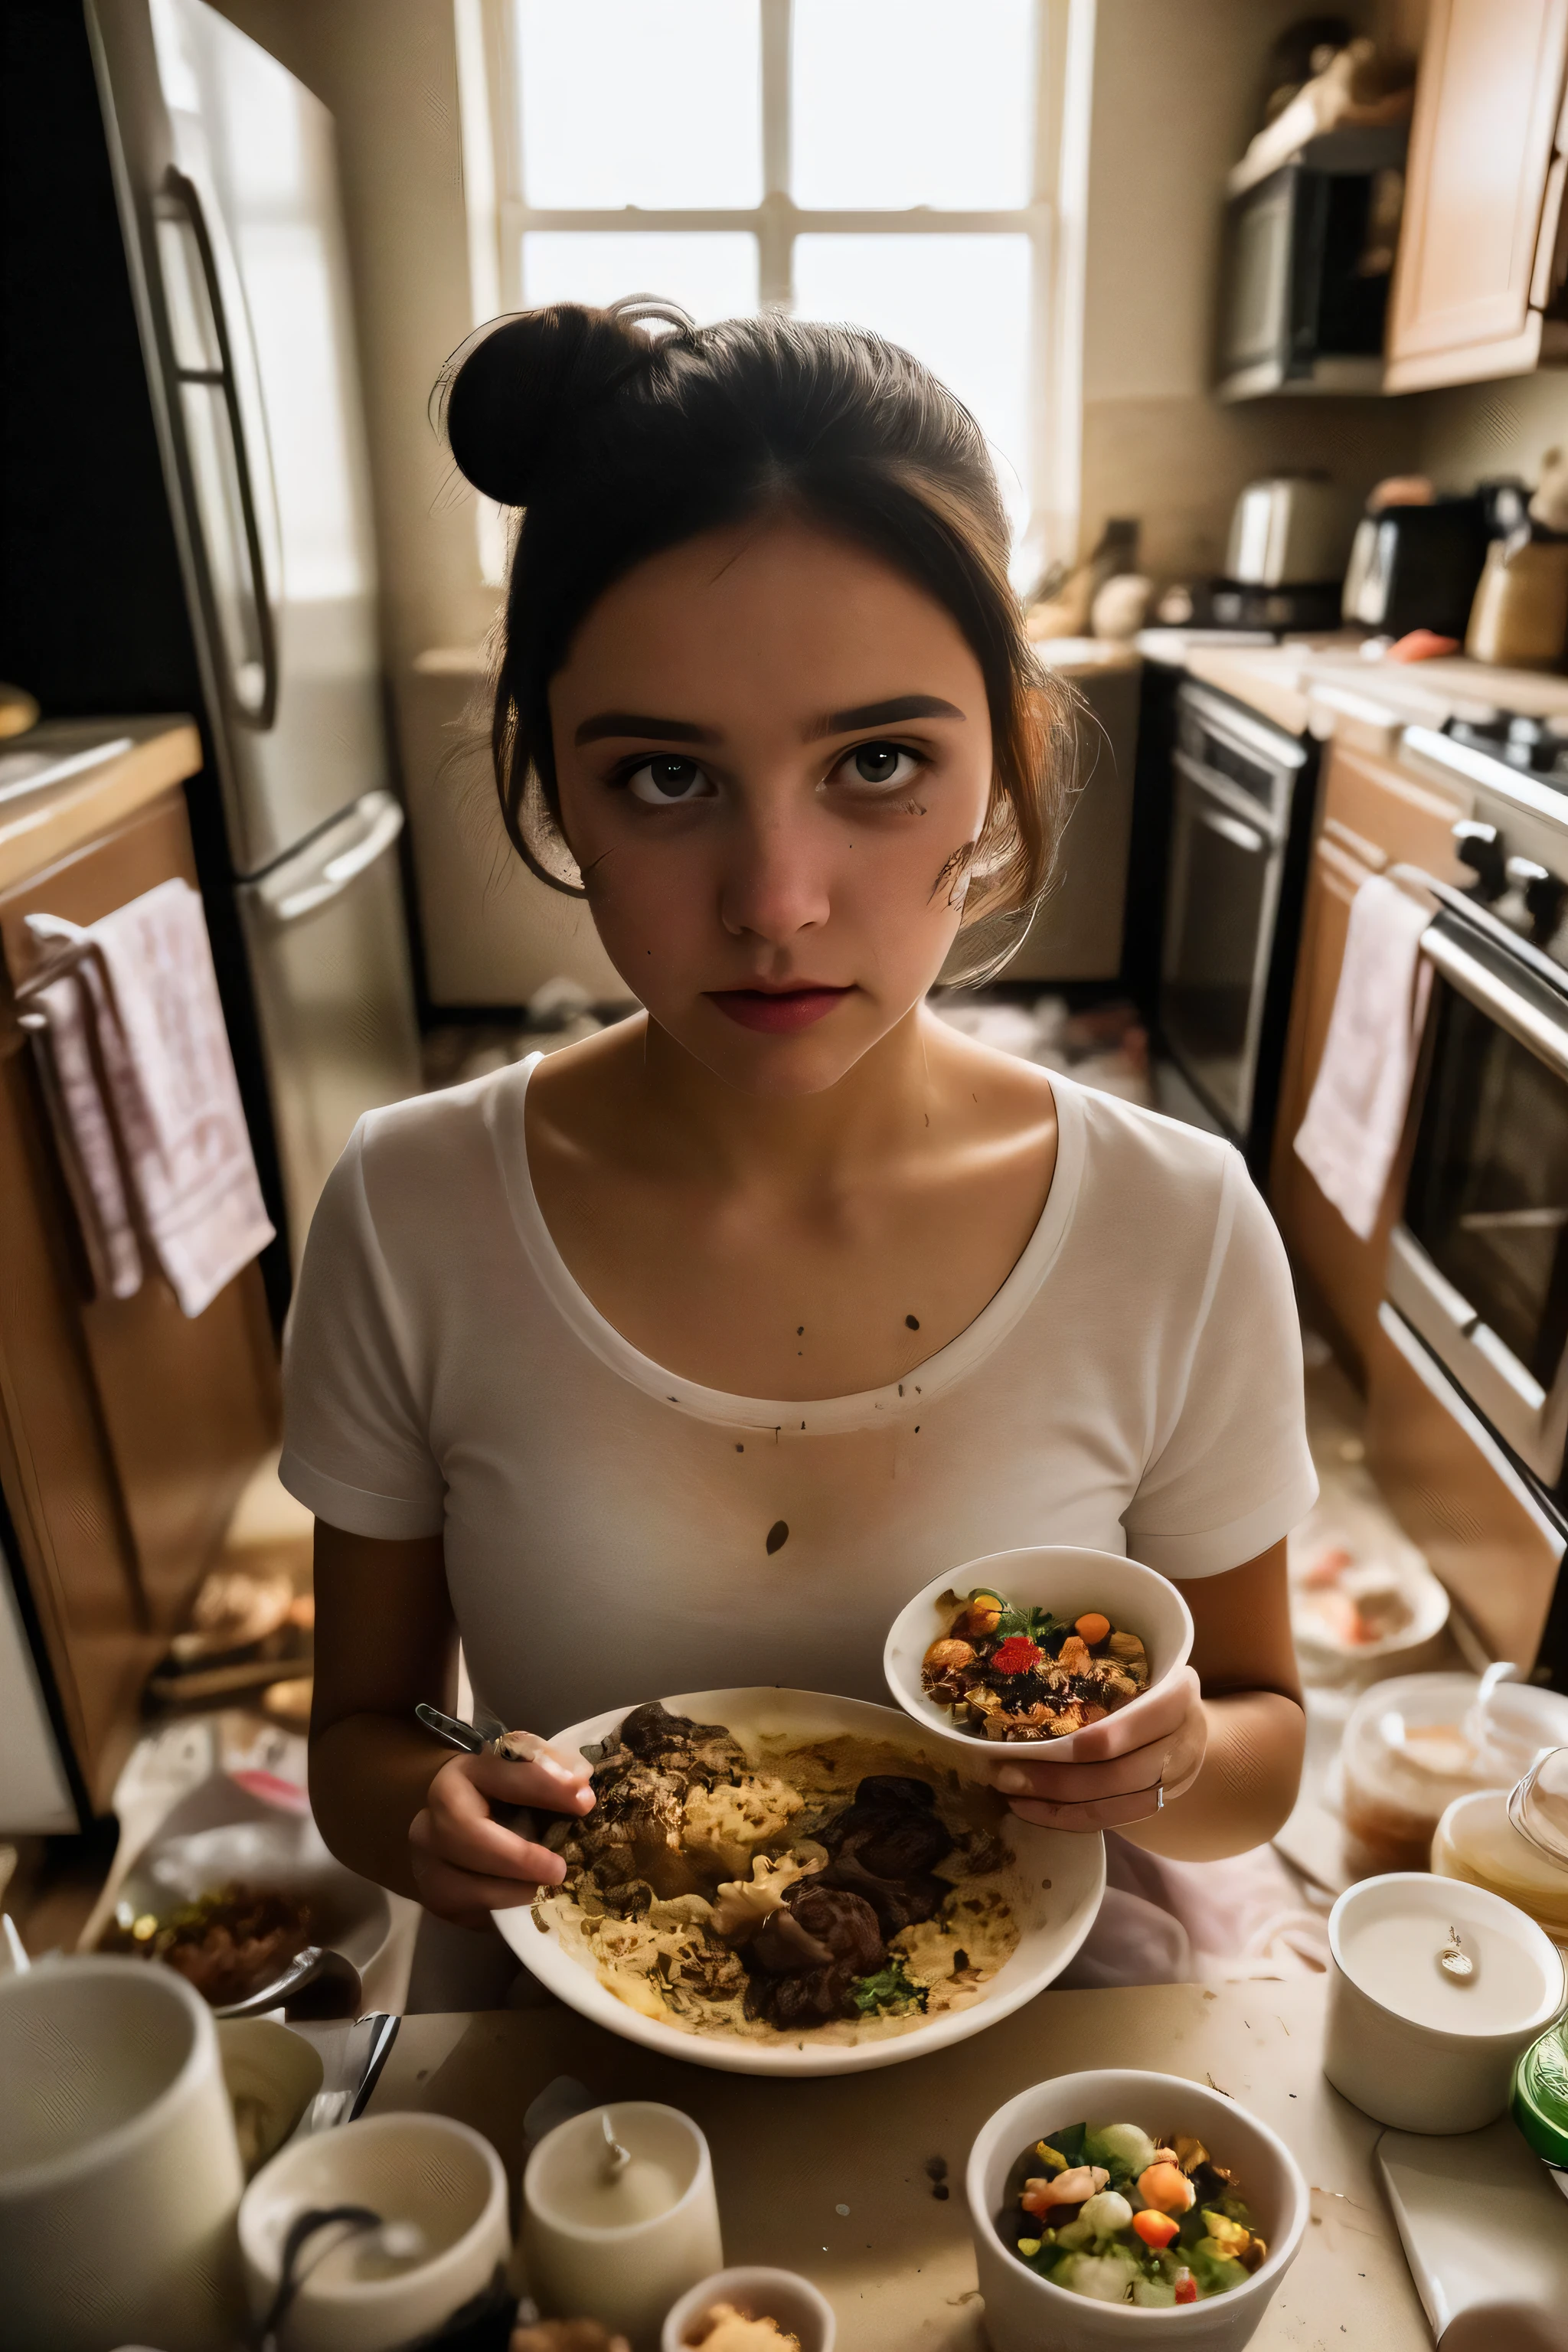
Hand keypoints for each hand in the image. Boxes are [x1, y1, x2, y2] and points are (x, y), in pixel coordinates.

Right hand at [409, 1732, 594, 1927]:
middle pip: (466, 1835)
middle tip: (558, 1870)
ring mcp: (428, 1859)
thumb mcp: (527, 1770)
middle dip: (517, 1856)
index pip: (502, 1776)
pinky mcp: (435, 1895)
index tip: (585, 1802)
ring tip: (544, 1890)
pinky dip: (500, 1910)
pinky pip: (465, 1910)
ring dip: (509, 1891)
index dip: (545, 1788)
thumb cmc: (505, 1794)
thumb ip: (553, 1768)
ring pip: (461, 1883)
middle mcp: (435, 1814)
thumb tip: (580, 1779)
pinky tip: (525, 1902)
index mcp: (465, 1773)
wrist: (459, 1822)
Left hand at [991, 1666, 1205, 1833]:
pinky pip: (1110, 1820)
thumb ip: (1098, 1677)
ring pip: (1111, 1804)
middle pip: (1115, 1773)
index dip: (1080, 1744)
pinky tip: (1031, 1810)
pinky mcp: (1159, 1806)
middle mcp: (1181, 1741)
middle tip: (1003, 1775)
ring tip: (1011, 1795)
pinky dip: (1068, 1819)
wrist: (1189, 1725)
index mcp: (1176, 1696)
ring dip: (1055, 1805)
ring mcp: (1175, 1781)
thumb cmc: (1149, 1686)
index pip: (1125, 1728)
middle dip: (1053, 1779)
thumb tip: (1019, 1678)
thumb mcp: (1137, 1669)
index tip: (1027, 1743)